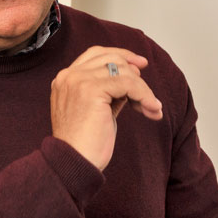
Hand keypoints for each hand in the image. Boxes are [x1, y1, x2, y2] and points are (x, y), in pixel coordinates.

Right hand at [51, 46, 162, 170]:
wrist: (74, 163)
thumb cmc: (85, 144)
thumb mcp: (97, 110)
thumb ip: (109, 91)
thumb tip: (133, 76)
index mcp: (65, 79)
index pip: (95, 54)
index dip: (121, 55)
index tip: (140, 64)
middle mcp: (68, 76)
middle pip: (110, 57)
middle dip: (135, 71)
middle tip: (149, 93)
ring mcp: (78, 80)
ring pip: (123, 70)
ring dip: (143, 89)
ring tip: (152, 108)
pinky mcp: (91, 89)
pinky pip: (128, 83)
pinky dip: (144, 94)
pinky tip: (151, 109)